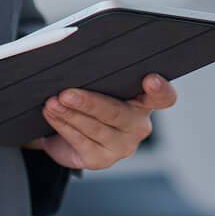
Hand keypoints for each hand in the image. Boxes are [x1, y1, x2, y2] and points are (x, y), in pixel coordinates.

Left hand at [25, 73, 176, 170]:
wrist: (68, 129)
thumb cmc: (87, 93)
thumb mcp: (94, 81)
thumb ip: (95, 71)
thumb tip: (72, 56)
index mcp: (142, 100)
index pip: (163, 97)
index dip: (160, 89)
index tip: (150, 79)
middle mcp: (137, 125)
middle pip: (117, 113)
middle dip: (89, 102)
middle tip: (65, 93)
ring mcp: (121, 145)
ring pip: (95, 128)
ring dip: (69, 114)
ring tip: (51, 102)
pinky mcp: (101, 159)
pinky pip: (81, 141)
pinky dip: (63, 125)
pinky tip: (51, 114)